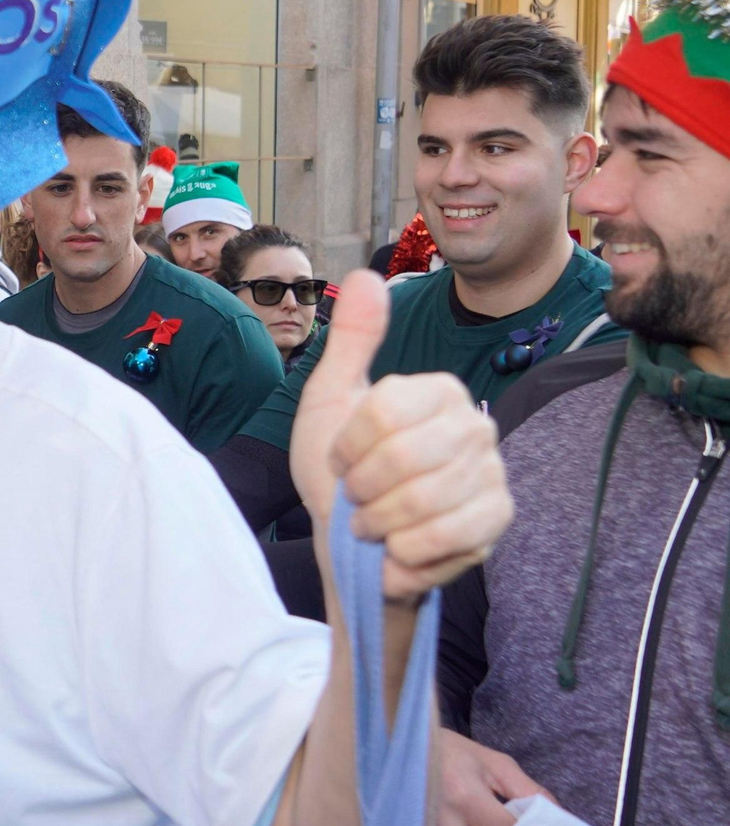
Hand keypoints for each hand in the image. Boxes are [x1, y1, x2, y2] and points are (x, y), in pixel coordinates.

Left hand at [290, 269, 511, 599]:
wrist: (350, 543)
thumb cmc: (339, 471)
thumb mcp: (330, 400)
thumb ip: (351, 340)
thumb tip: (364, 275)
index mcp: (437, 391)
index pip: (383, 410)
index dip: (347, 445)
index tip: (341, 458)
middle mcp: (475, 426)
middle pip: (401, 457)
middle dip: (360, 488)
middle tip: (356, 496)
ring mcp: (492, 475)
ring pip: (421, 502)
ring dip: (378, 522)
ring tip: (373, 521)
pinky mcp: (496, 523)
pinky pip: (444, 537)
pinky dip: (404, 549)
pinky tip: (398, 545)